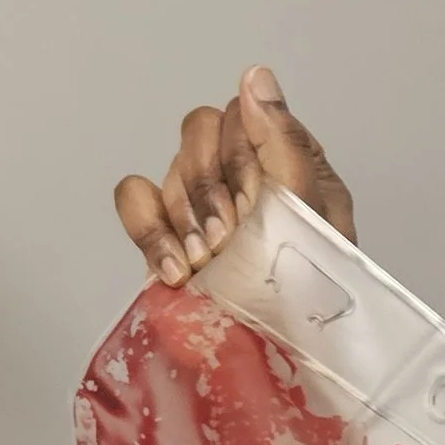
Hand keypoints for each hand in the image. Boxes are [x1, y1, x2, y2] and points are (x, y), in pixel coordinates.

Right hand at [112, 65, 356, 286]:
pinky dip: (148, 229)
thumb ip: (282, 143)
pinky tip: (176, 269)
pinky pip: (133, 198)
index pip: (244, 114)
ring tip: (208, 265)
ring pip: (168, 168)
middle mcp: (245, 181)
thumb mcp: (310, 217)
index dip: (243, 153)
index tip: (256, 202)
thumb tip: (255, 77)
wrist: (278, 367)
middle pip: (199, 132)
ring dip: (185, 218)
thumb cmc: (311, 301)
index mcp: (290, 168)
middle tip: (231, 238)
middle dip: (212, 187)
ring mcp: (202, 211)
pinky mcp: (166, 241)